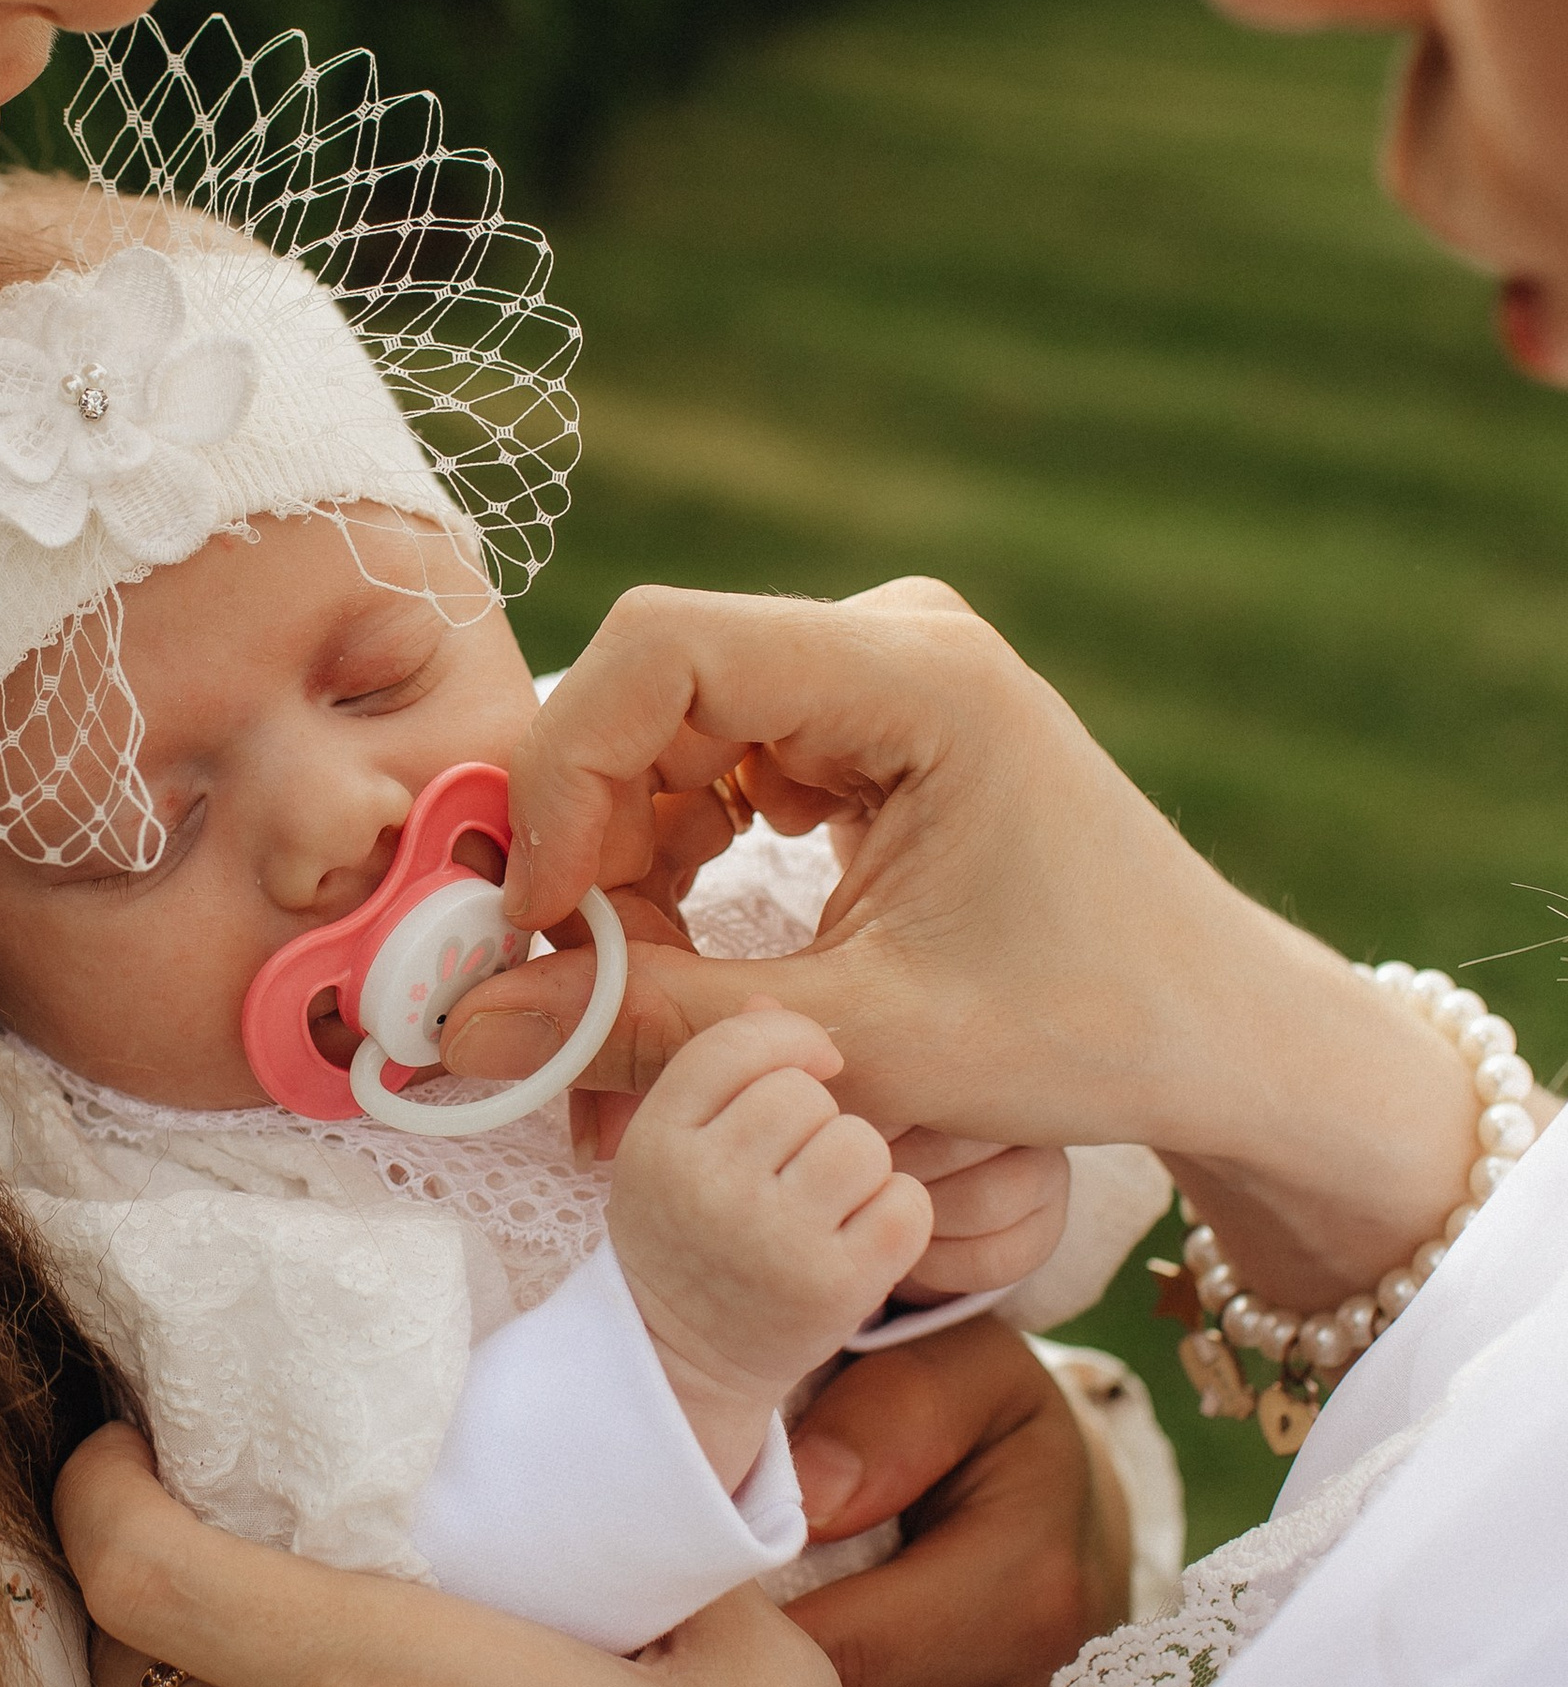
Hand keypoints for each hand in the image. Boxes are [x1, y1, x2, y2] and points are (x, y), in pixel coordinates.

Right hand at [451, 580, 1479, 1307]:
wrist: (1222, 1035)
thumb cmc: (1084, 1035)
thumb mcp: (856, 1047)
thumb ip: (652, 1027)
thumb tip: (463, 1025)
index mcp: (920, 678)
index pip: (664, 647)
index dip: (566, 770)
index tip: (539, 910)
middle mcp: (897, 639)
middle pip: (656, 688)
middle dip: (587, 834)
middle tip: (567, 975)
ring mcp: (884, 671)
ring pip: (674, 728)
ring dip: (624, 855)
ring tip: (631, 984)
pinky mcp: (872, 721)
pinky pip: (721, 756)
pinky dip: (676, 853)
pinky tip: (688, 950)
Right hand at [607, 1002, 933, 1481]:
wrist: (685, 1359)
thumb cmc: (691, 1231)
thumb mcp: (673, 1142)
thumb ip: (720, 1066)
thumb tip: (779, 1006)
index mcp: (658, 1140)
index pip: (739, 1042)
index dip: (790, 1040)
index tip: (813, 1068)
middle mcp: (708, 1187)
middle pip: (807, 1092)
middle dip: (822, 1119)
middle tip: (800, 1169)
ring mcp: (772, 1241)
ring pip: (861, 1144)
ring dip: (863, 1167)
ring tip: (830, 1204)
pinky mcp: (835, 1288)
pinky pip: (905, 1203)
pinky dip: (898, 1214)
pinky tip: (863, 1236)